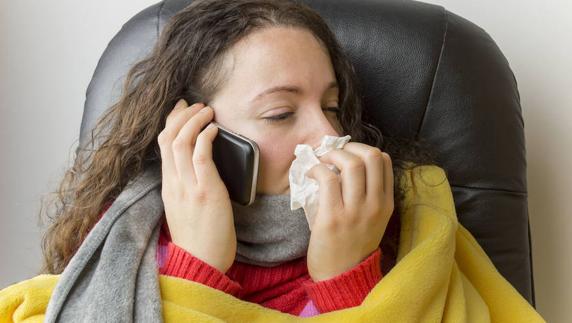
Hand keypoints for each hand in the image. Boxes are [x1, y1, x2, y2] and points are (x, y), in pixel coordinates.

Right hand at [157, 98, 235, 272]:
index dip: (170, 123)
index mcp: (168, 187)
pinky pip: (201, 156)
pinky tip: (213, 128)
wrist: (200, 264)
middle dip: (180, 115)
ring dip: (194, 120)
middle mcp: (174, 183)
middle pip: (168, 138)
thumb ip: (186, 187)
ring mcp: (188, 186)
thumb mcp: (185, 209)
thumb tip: (198, 169)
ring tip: (207, 110)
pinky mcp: (205, 191)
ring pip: (181, 142)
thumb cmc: (199, 240)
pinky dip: (205, 137)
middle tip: (195, 104)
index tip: (180, 109)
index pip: (163, 147)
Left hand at [305, 142, 393, 280]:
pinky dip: (317, 169)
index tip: (348, 152)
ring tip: (322, 160)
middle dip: (350, 146)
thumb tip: (340, 165)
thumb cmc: (351, 247)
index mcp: (386, 204)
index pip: (385, 161)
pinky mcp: (333, 217)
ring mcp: (355, 211)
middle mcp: (375, 205)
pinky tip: (311, 174)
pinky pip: (327, 178)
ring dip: (332, 154)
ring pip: (351, 164)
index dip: (364, 149)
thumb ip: (365, 195)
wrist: (341, 277)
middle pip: (372, 156)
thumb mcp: (371, 221)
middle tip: (334, 152)